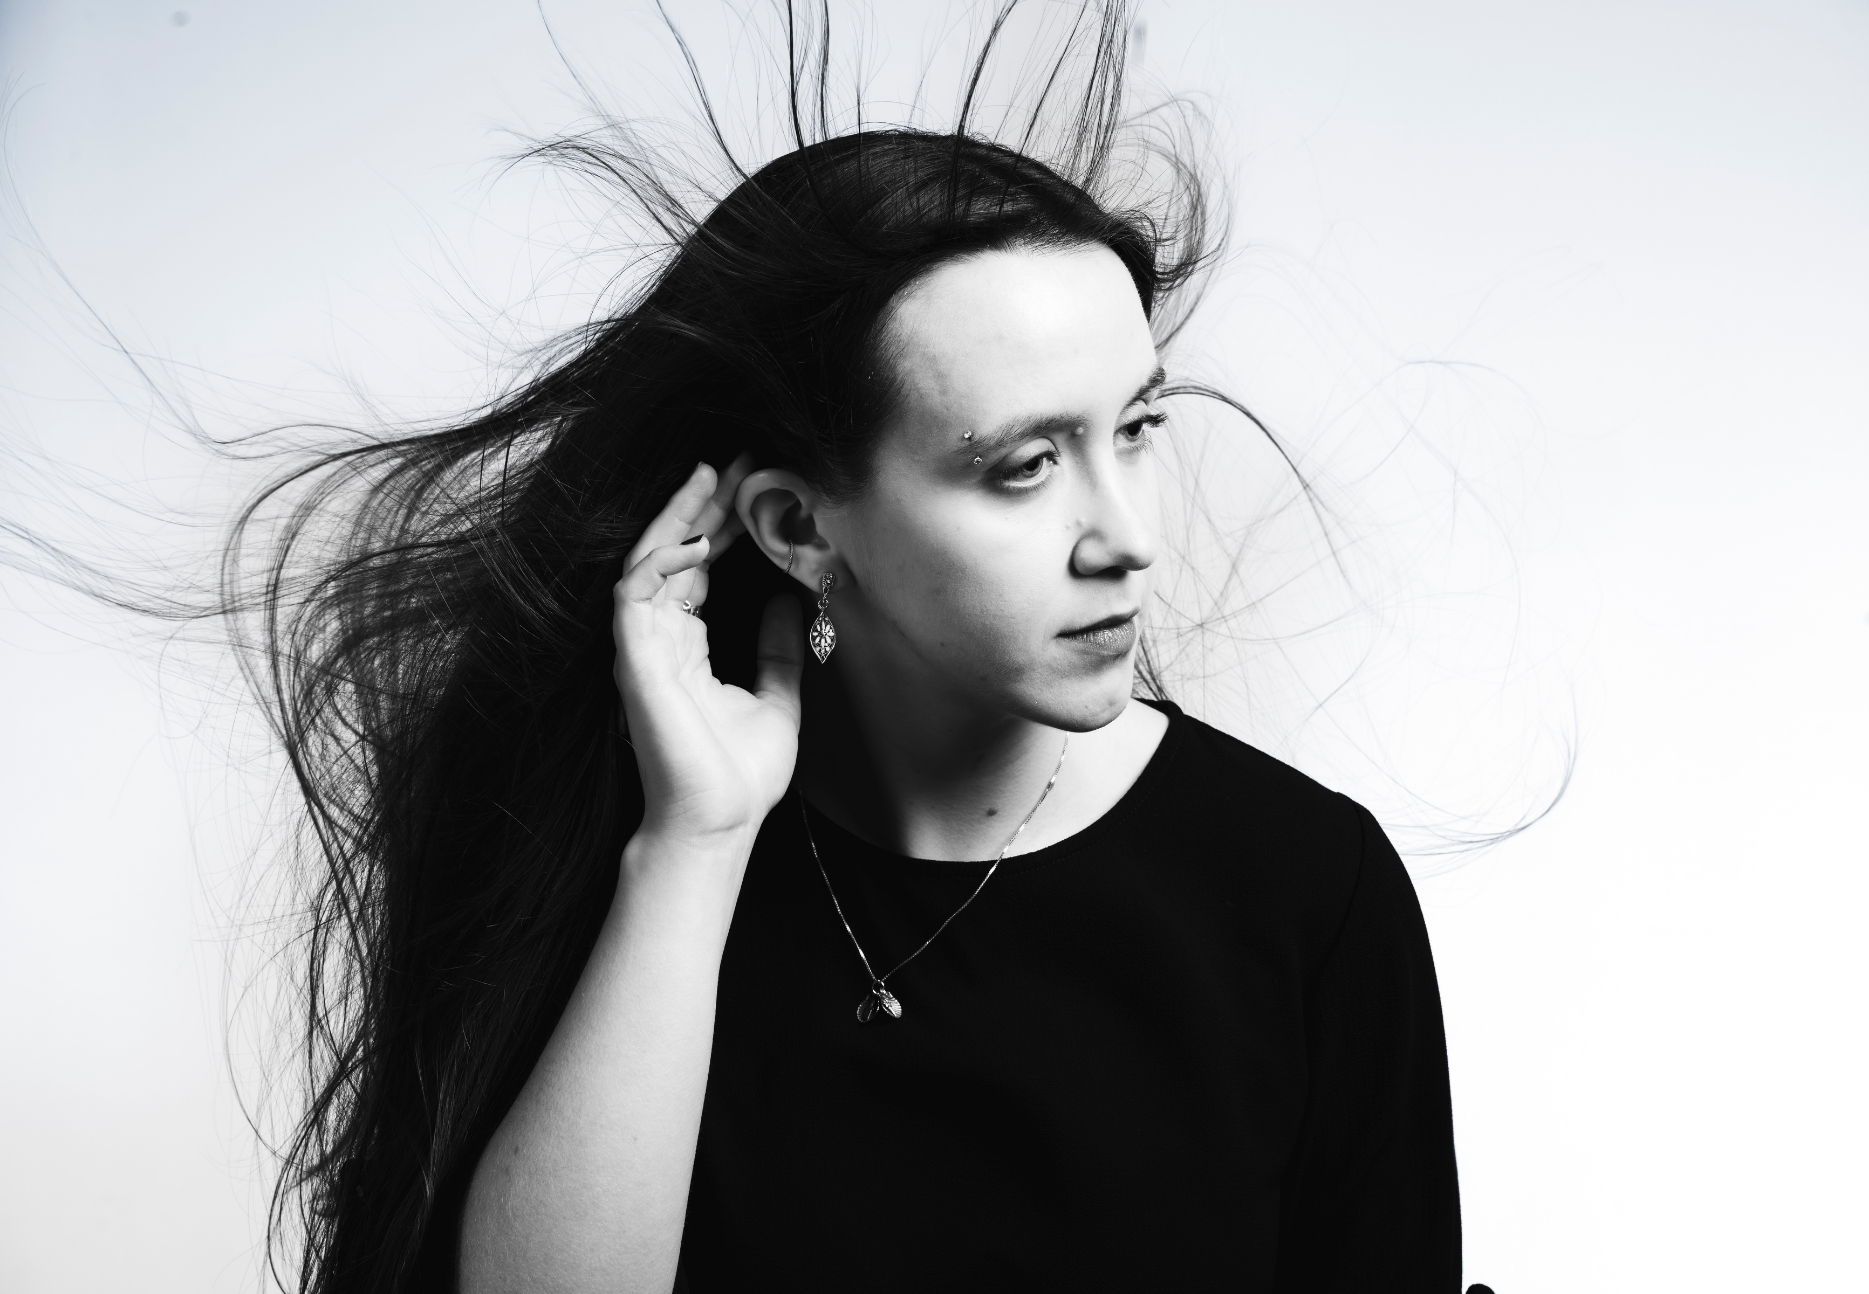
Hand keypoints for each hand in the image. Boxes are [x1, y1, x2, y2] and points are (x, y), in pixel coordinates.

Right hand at [611, 456, 803, 850]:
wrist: (717, 825)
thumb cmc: (739, 776)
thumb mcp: (777, 698)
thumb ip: (778, 649)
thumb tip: (785, 600)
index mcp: (688, 645)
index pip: (697, 567)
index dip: (723, 524)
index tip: (758, 484)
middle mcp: (660, 638)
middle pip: (673, 552)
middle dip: (704, 504)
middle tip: (741, 459)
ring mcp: (642, 647)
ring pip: (648, 560)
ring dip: (679, 517)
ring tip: (714, 478)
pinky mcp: (633, 659)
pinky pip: (635, 594)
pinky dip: (661, 562)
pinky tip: (695, 541)